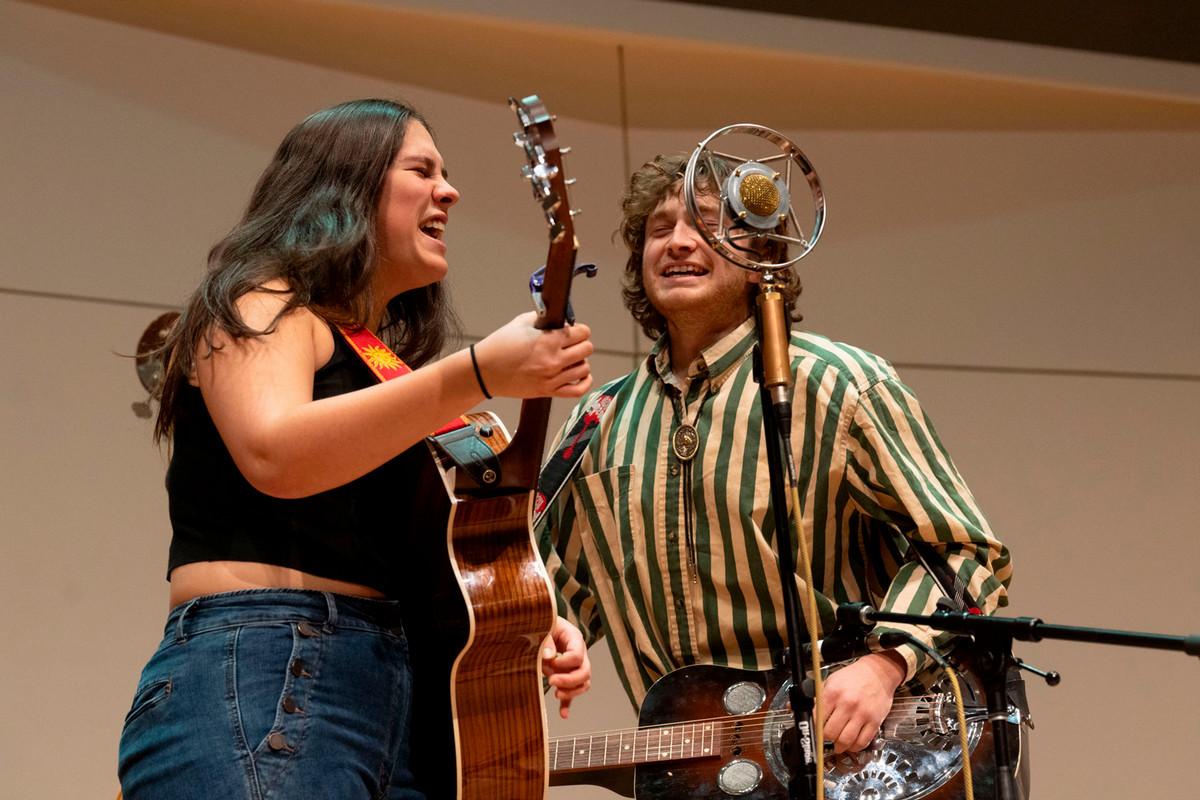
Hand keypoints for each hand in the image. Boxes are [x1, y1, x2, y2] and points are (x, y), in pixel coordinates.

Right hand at [473, 312, 592, 398]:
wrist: (484, 371)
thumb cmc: (499, 346)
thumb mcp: (520, 323)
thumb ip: (543, 319)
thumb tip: (558, 319)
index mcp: (548, 340)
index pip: (582, 332)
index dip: (579, 329)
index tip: (573, 330)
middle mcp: (553, 359)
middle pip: (587, 349)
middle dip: (581, 343)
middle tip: (572, 343)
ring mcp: (552, 377)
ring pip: (584, 368)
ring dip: (580, 361)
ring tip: (570, 358)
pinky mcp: (548, 391)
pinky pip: (578, 390)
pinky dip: (584, 382)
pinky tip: (579, 374)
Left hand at [541, 616, 591, 718]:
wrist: (538, 625)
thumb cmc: (541, 623)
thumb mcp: (542, 627)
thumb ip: (545, 641)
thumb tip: (549, 656)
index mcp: (574, 638)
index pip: (577, 655)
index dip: (565, 662)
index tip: (551, 663)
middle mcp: (579, 653)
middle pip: (585, 671)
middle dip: (570, 680)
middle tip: (552, 681)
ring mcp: (574, 667)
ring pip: (583, 683)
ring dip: (571, 692)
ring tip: (556, 694)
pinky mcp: (566, 677)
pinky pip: (571, 692)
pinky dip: (567, 704)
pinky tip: (563, 714)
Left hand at [819, 651, 906, 753]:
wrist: (878, 672)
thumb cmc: (853, 676)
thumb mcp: (830, 681)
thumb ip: (815, 696)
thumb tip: (796, 708)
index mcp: (833, 693)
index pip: (817, 719)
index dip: (813, 728)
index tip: (813, 731)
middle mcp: (847, 704)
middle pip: (830, 733)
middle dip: (825, 738)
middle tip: (825, 738)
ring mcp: (862, 714)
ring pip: (846, 740)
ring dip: (839, 747)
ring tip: (837, 745)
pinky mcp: (874, 721)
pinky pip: (863, 741)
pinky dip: (855, 747)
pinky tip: (851, 744)